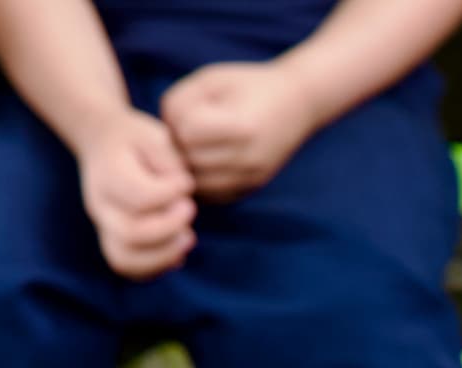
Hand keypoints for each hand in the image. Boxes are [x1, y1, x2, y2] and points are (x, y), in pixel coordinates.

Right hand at [74, 110, 196, 279]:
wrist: (102, 142)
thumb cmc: (135, 139)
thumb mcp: (155, 136)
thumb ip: (169, 161)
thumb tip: (182, 190)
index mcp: (110, 174)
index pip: (141, 196)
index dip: (171, 193)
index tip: (186, 182)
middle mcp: (101, 204)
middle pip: (131, 233)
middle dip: (170, 227)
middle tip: (190, 209)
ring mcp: (104, 225)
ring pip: (125, 258)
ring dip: (163, 255)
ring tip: (188, 238)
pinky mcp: (112, 238)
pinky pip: (127, 266)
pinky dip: (154, 267)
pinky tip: (177, 251)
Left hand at [160, 61, 321, 200]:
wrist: (299, 102)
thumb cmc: (250, 84)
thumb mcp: (211, 79)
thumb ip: (179, 101)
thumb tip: (162, 137)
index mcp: (242, 125)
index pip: (187, 131)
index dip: (179, 118)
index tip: (187, 109)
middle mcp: (249, 156)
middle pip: (189, 158)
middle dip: (178, 144)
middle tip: (183, 129)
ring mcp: (252, 176)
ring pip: (196, 182)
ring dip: (187, 164)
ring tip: (191, 145)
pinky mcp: (252, 186)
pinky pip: (212, 194)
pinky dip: (201, 180)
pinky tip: (204, 161)